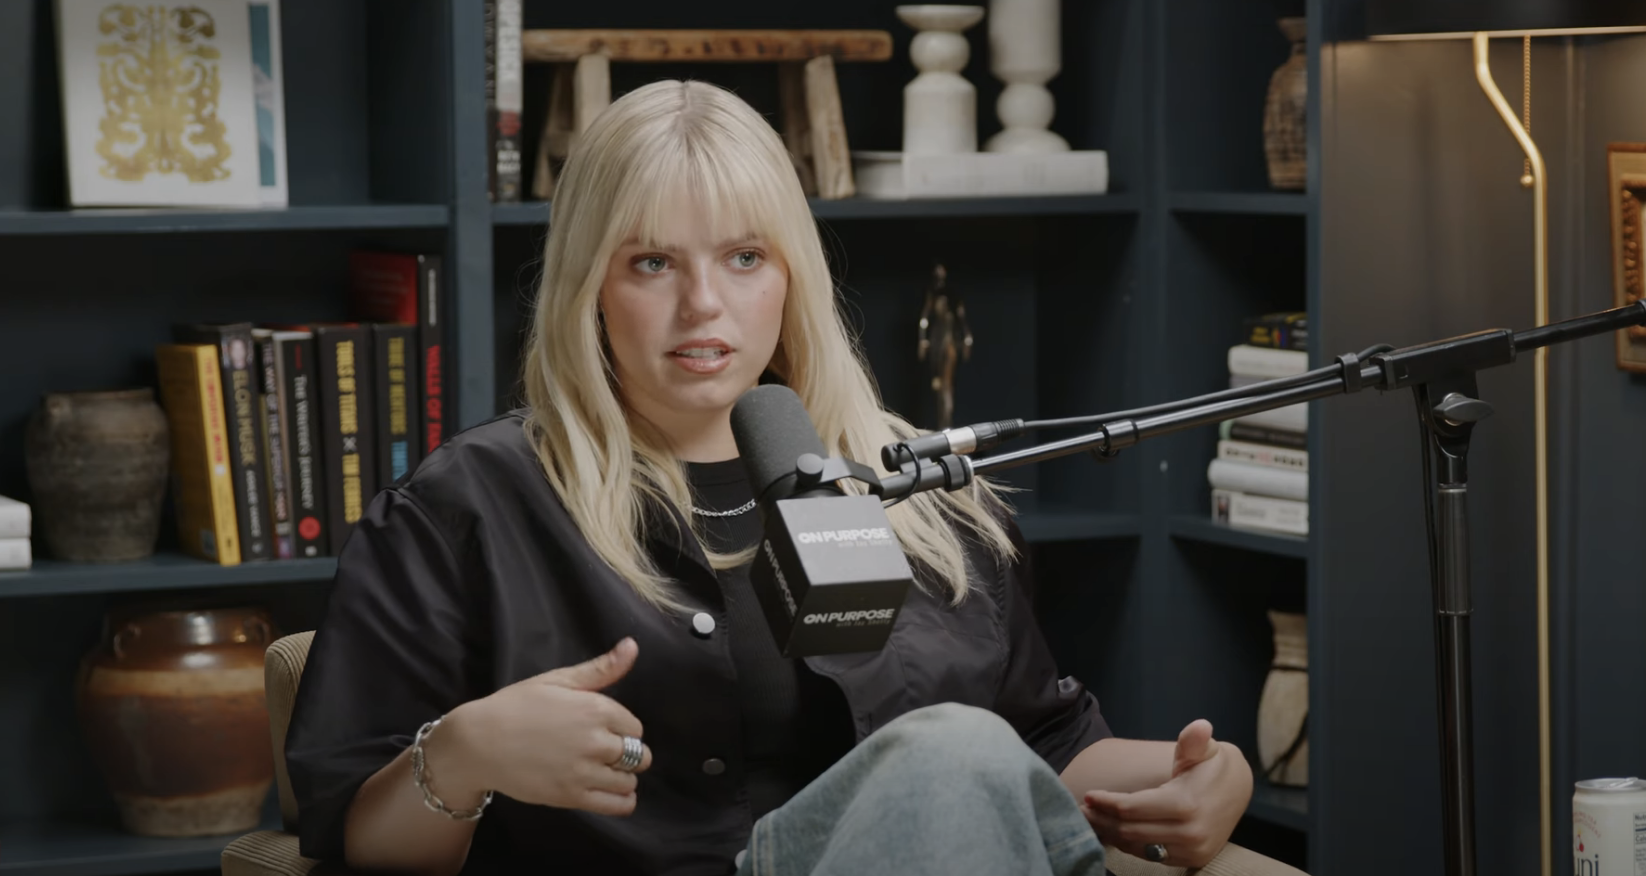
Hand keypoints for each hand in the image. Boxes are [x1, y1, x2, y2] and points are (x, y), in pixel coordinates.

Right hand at [432, 637, 652, 816]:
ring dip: (623, 777)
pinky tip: (612, 792)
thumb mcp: (558, 680)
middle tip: (606, 753)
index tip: (605, 730)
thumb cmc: (516, 706)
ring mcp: (584, 772)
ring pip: (630, 780)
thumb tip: (632, 646)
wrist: (479, 742)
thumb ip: (601, 669)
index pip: (635, 727)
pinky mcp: (572, 797)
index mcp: (596, 709)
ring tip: (605, 772)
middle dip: (627, 754)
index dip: (623, 730)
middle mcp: (596, 741)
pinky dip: (622, 801)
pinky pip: (617, 805)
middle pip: (639, 755)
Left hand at [1077, 719, 1252, 867]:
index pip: (1132, 808)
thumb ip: (1193, 740)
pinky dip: (1131, 845)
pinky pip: (1152, 856)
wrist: (1239, 790)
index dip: (1106, 803)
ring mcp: (1191, 849)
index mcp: (1185, 804)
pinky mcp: (1192, 859)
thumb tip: (1200, 727)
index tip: (1089, 795)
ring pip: (1138, 846)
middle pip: (1130, 831)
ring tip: (1094, 821)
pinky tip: (1117, 832)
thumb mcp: (1203, 748)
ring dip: (1113, 835)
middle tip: (1082, 810)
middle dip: (1102, 821)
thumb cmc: (1212, 765)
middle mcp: (1189, 832)